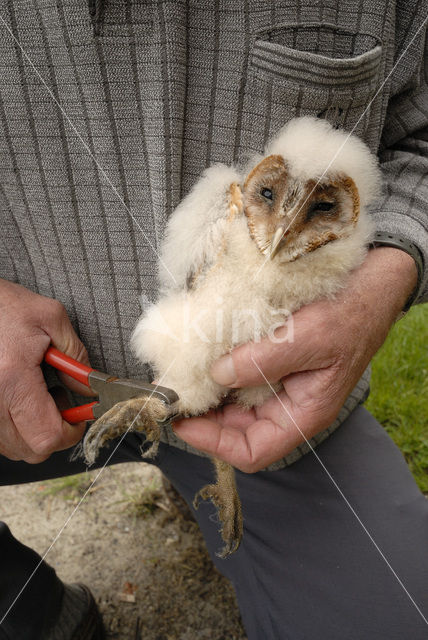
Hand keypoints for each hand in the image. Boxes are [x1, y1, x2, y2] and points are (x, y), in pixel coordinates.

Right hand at [0, 280, 92, 462]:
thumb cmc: (3, 306)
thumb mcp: (50, 318)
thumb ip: (76, 355)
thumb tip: (88, 387)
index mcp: (12, 379)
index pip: (47, 436)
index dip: (70, 432)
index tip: (79, 416)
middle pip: (32, 450)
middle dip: (54, 432)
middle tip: (58, 400)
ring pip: (14, 447)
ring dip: (32, 430)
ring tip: (35, 394)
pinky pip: (0, 437)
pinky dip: (14, 426)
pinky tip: (18, 398)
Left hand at [173, 248, 417, 471]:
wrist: (369, 286)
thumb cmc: (350, 314)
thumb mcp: (309, 338)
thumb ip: (263, 361)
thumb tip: (217, 374)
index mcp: (303, 414)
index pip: (253, 451)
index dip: (213, 443)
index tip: (182, 421)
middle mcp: (289, 406)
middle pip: (237, 429)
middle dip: (203, 417)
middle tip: (172, 393)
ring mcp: (281, 385)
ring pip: (235, 403)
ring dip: (209, 392)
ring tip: (182, 375)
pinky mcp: (274, 363)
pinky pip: (241, 376)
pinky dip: (220, 369)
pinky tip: (204, 354)